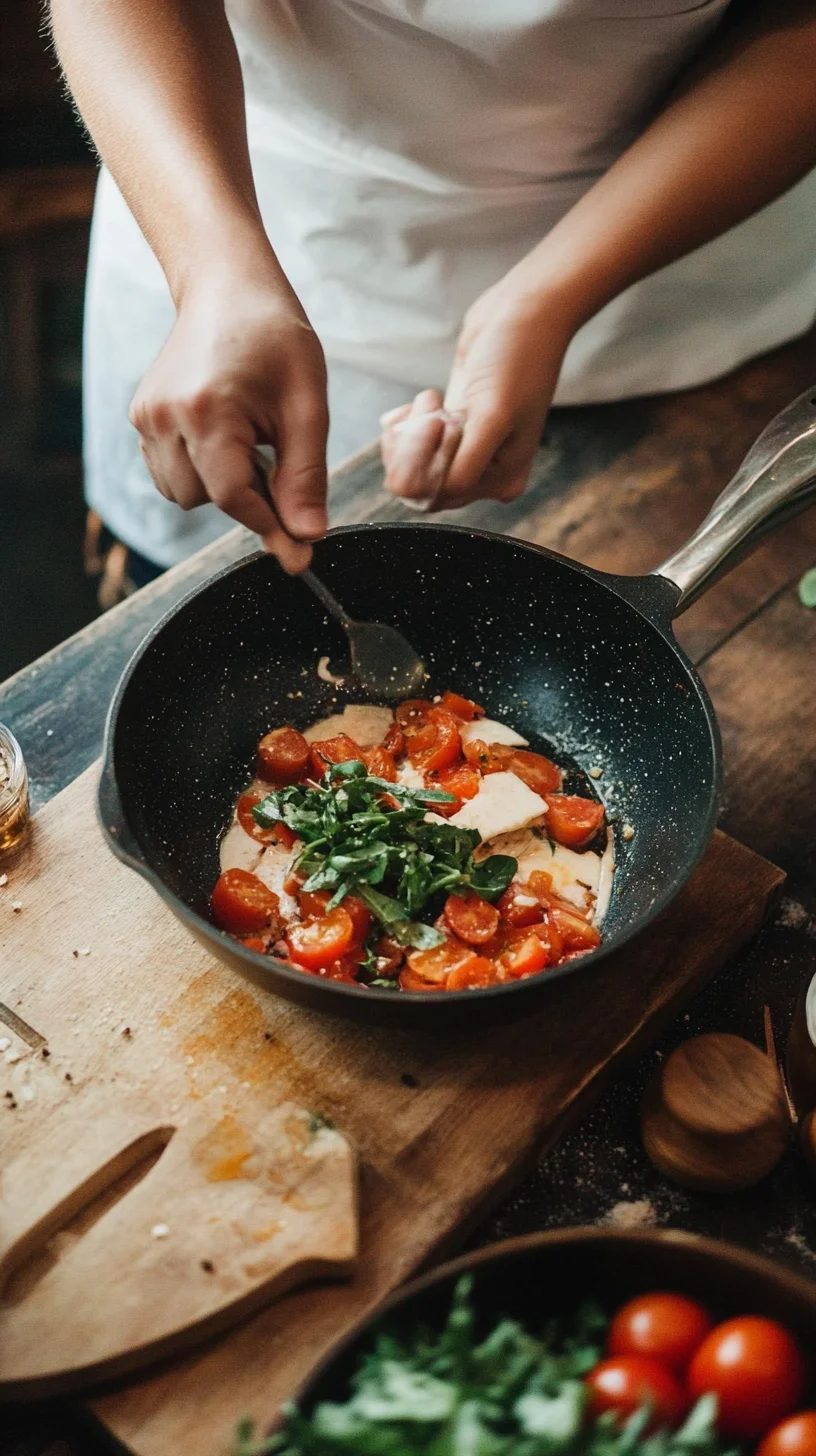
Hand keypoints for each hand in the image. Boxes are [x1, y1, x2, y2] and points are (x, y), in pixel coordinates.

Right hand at [129, 255, 328, 571]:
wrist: (227, 287)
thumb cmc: (274, 336)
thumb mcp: (307, 404)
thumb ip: (306, 476)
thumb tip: (307, 536)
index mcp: (207, 409)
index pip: (232, 497)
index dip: (269, 526)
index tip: (300, 554)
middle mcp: (165, 416)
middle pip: (206, 501)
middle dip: (246, 496)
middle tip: (276, 458)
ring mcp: (145, 416)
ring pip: (183, 494)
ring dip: (220, 485)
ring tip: (248, 439)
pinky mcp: (140, 416)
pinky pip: (169, 473)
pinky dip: (200, 470)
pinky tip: (224, 437)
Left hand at [381, 279, 573, 510]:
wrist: (523, 313)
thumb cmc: (517, 358)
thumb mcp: (492, 416)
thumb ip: (463, 465)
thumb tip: (429, 496)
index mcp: (500, 480)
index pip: (437, 494)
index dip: (423, 460)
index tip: (438, 418)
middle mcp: (484, 473)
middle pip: (421, 485)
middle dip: (413, 445)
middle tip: (433, 405)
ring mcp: (467, 451)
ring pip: (411, 466)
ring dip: (410, 430)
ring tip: (433, 398)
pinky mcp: (451, 430)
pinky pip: (410, 447)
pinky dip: (406, 423)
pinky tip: (429, 400)